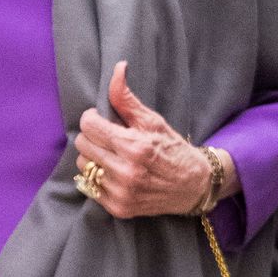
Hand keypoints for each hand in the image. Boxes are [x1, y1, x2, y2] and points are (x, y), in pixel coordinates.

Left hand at [75, 62, 222, 218]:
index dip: (92, 118)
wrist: (194, 187)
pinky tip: (115, 172)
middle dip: (93, 136)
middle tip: (109, 137)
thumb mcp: (153, 121)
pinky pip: (90, 186)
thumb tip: (117, 68)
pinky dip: (98, 177)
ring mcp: (121, 192)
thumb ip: (127, 98)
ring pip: (83, 165)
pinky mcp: (118, 208)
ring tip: (113, 155)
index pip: (88, 126)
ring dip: (93, 157)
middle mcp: (125, 172)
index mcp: (134, 147)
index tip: (102, 119)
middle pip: (82, 145)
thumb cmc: (172, 149)